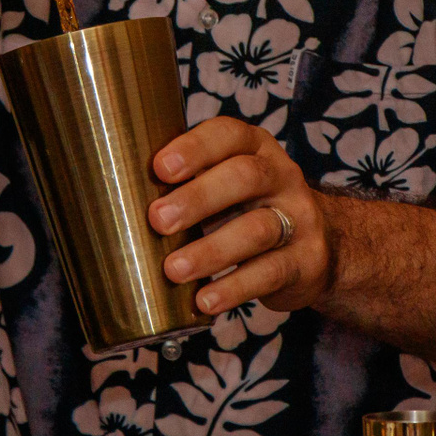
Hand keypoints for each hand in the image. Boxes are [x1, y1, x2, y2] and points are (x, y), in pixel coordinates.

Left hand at [148, 117, 334, 314]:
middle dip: (198, 198)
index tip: (160, 168)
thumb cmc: (248, 210)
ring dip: (211, 250)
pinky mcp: (306, 261)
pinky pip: (270, 272)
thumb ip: (188, 184)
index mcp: (256, 148)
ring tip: (174, 270)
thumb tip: (115, 198)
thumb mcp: (226, 186)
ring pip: (258, 228)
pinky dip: (234, 288)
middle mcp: (282, 177)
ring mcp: (299, 218)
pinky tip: (204, 300)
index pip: (229, 135)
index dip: (195, 148)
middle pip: (245, 177)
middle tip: (158, 220)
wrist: (320, 248)